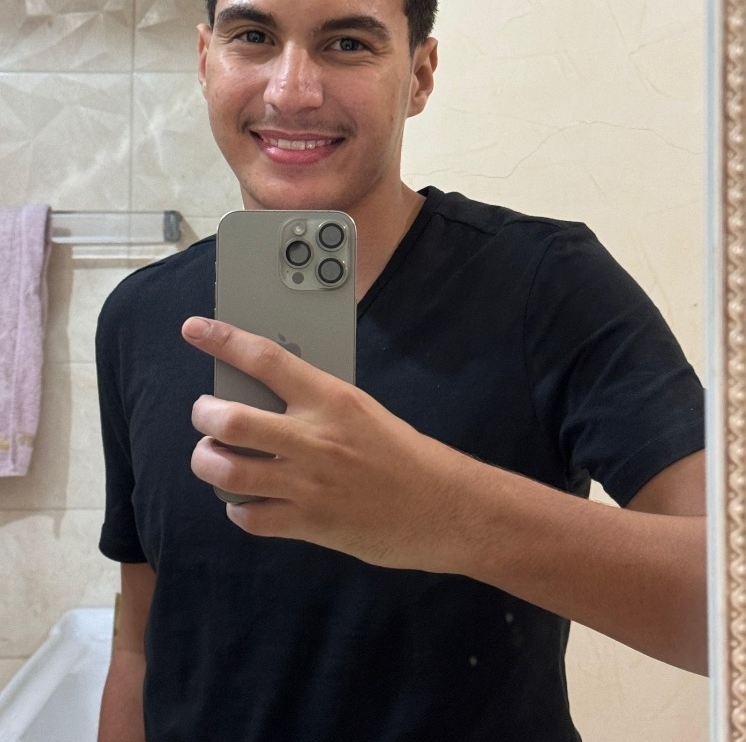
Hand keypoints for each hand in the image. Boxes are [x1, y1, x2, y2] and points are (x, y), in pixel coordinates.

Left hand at [184, 316, 473, 569]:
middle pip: (230, 418)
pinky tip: (245, 501)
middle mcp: (314, 438)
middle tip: (205, 413)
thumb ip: (316, 402)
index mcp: (331, 398)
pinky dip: (238, 508)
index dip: (223, 340)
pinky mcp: (308, 524)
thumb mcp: (361, 410)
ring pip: (227, 470)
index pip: (265, 358)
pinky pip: (249, 517)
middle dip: (204, 413)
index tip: (195, 329)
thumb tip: (266, 394)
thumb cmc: (403, 453)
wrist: (442, 506)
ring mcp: (308, 484)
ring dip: (207, 461)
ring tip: (212, 456)